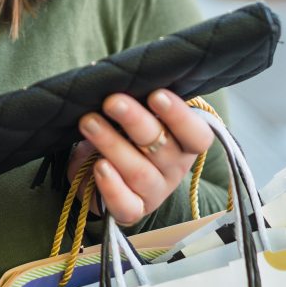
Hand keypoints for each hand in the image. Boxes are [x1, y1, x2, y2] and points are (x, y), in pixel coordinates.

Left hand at [68, 89, 212, 224]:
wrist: (107, 173)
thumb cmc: (127, 133)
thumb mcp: (137, 115)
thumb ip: (137, 101)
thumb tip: (115, 76)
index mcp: (184, 142)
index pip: (196, 135)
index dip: (179, 116)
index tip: (156, 95)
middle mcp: (174, 168)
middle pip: (161, 147)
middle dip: (135, 120)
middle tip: (112, 101)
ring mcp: (154, 191)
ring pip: (138, 171)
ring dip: (112, 144)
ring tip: (88, 123)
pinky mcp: (133, 210)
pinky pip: (126, 204)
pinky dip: (111, 186)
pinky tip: (99, 167)